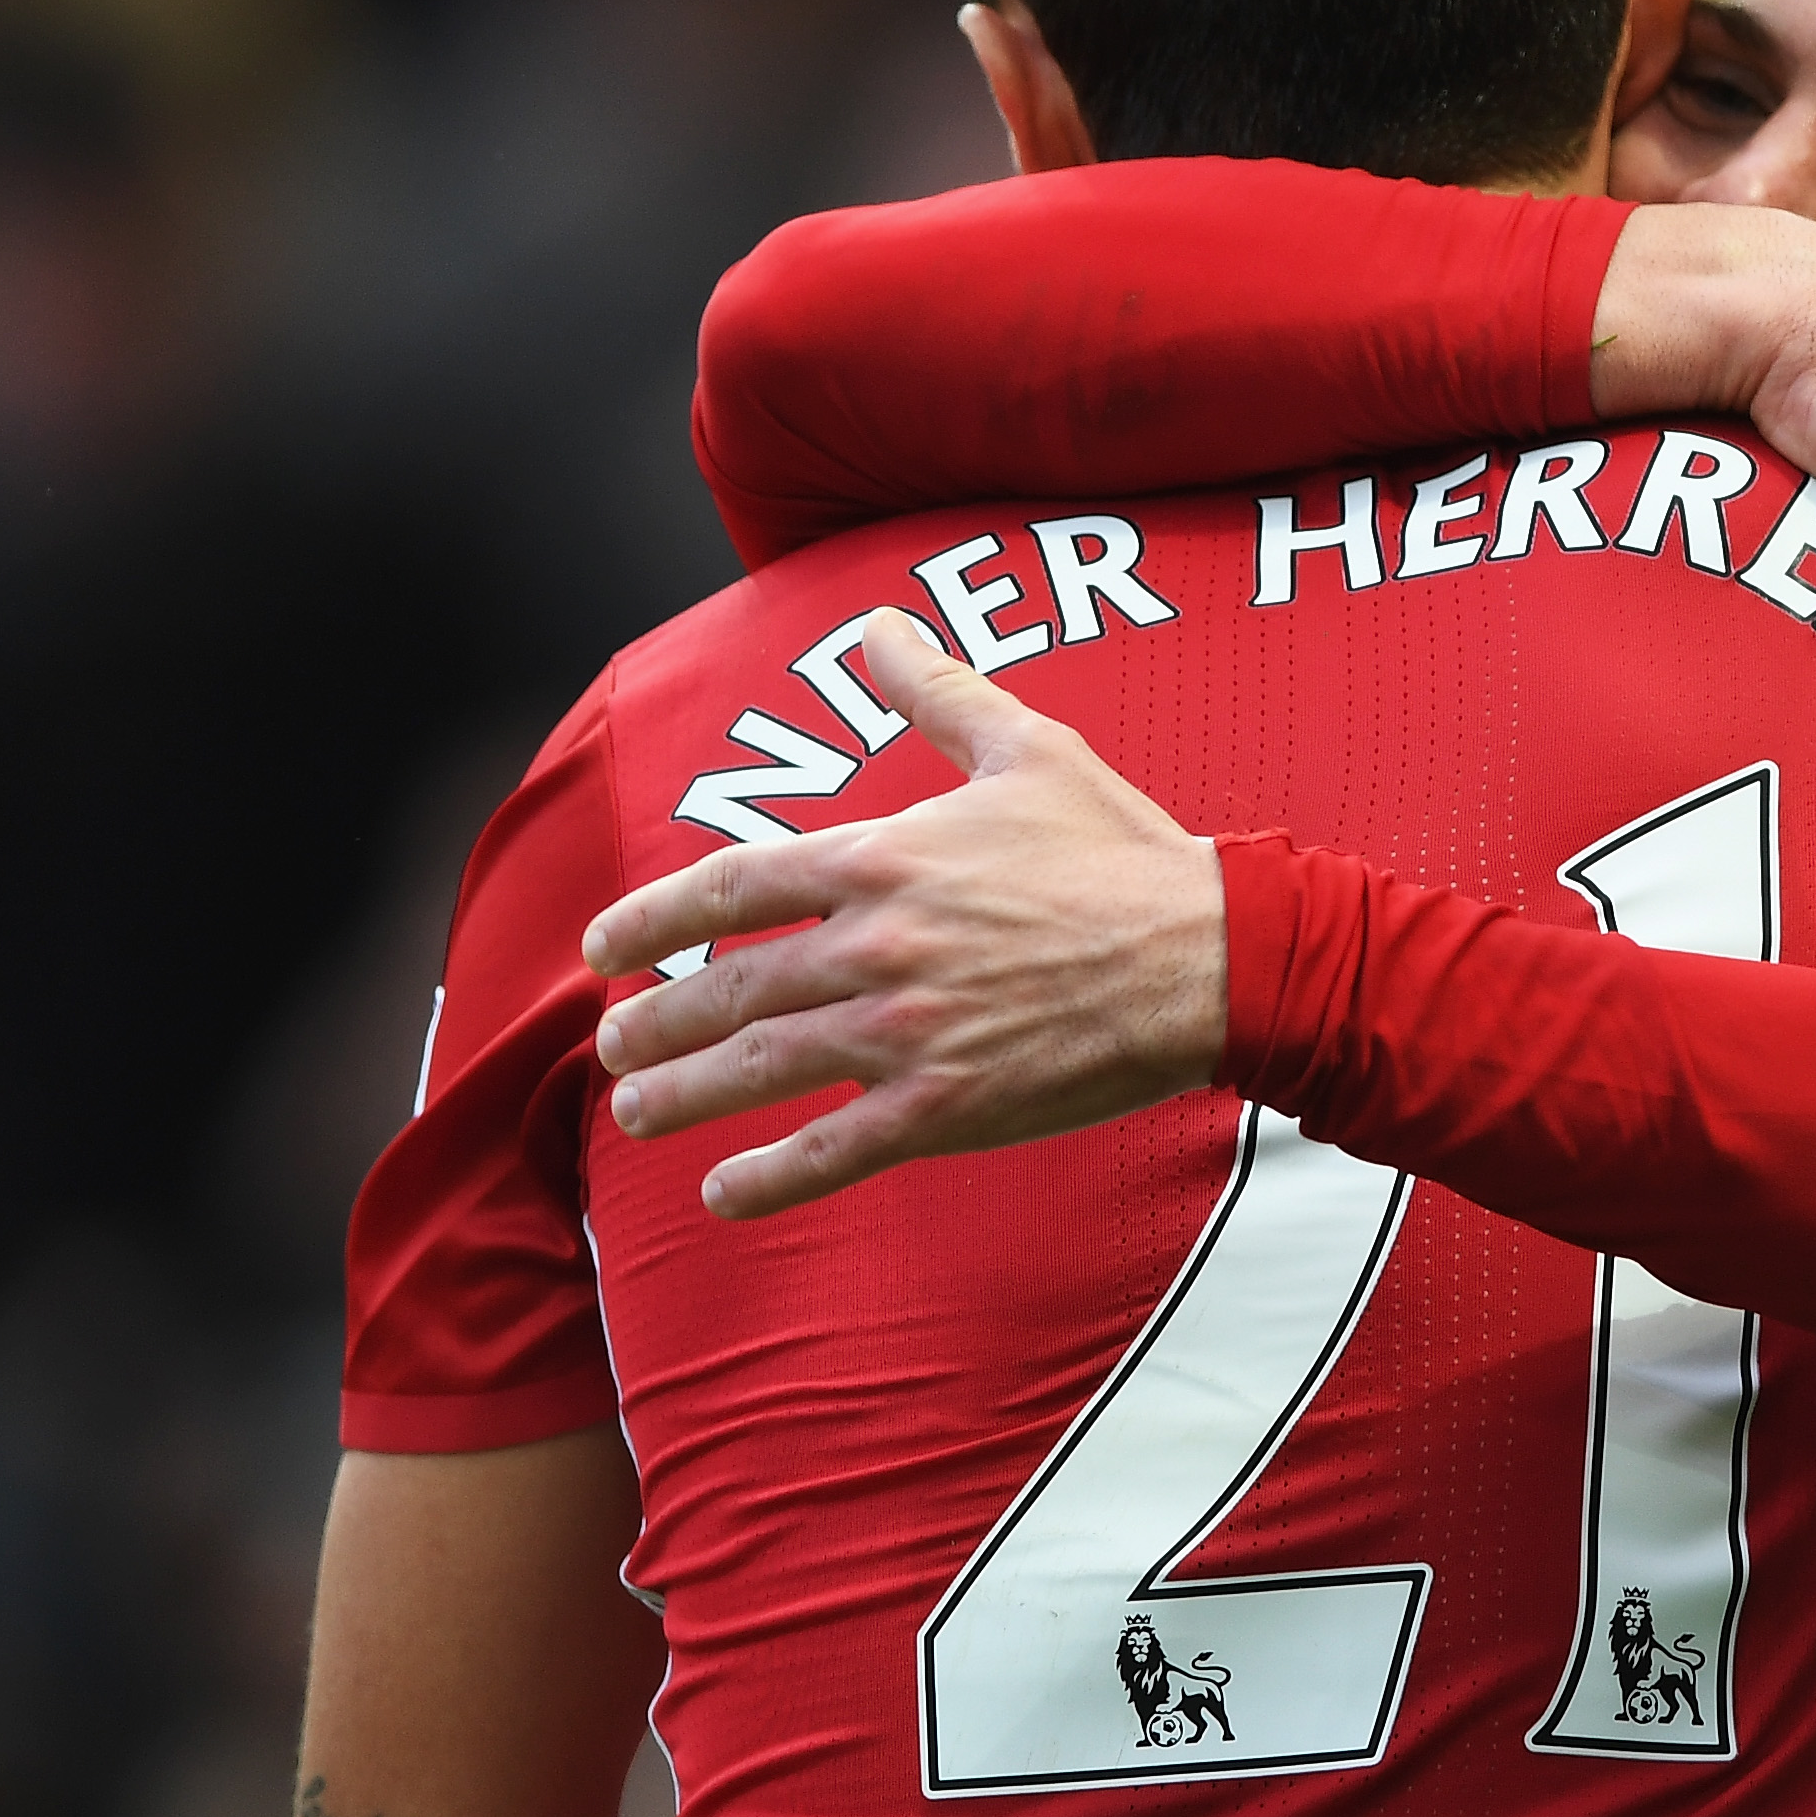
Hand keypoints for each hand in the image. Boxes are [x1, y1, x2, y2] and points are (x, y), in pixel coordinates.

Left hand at [581, 612, 1229, 1217]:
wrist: (1209, 954)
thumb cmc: (1121, 850)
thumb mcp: (1027, 748)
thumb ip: (938, 691)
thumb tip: (879, 625)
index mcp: (884, 858)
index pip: (731, 885)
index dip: (653, 917)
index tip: (606, 945)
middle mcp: (876, 946)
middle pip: (727, 987)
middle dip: (653, 1021)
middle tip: (612, 1042)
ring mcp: (906, 1032)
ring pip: (760, 1070)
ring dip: (681, 1095)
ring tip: (633, 1112)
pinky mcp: (946, 1107)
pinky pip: (832, 1151)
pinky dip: (768, 1178)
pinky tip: (723, 1191)